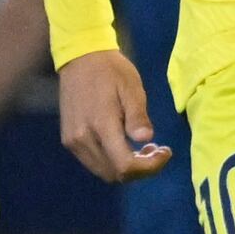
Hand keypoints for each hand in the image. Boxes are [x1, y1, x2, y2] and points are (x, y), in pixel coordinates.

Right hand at [57, 48, 170, 181]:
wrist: (80, 58)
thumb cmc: (111, 71)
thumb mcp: (132, 88)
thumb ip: (137, 116)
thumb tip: (146, 138)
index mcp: (101, 125)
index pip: (125, 165)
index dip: (150, 167)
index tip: (165, 153)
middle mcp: (82, 139)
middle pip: (115, 174)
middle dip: (140, 169)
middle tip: (155, 150)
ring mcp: (72, 141)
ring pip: (104, 171)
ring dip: (126, 167)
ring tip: (141, 148)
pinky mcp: (68, 140)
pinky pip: (93, 162)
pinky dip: (112, 162)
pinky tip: (122, 144)